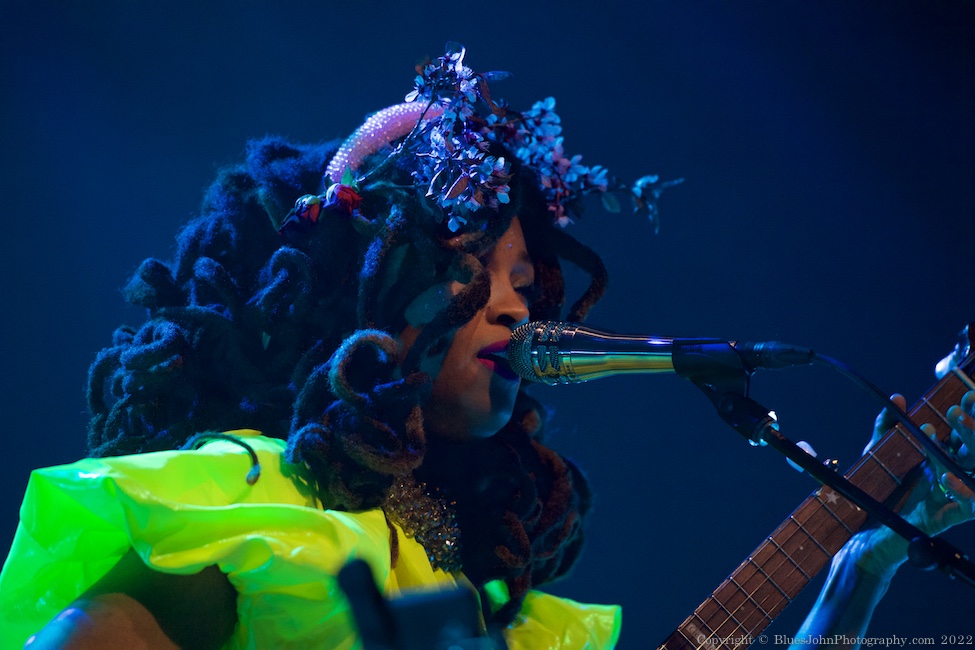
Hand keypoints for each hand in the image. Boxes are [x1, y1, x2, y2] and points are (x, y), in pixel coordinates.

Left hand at [854, 391, 974, 574]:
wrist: (869, 531)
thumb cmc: (879, 491)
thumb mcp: (878, 453)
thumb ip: (886, 427)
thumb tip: (897, 399)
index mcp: (943, 459)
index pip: (963, 435)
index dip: (970, 414)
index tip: (968, 394)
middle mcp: (952, 476)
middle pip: (973, 450)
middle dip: (971, 426)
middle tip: (960, 406)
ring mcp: (953, 497)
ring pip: (973, 473)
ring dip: (970, 446)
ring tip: (952, 424)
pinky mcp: (946, 517)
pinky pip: (966, 507)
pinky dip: (962, 491)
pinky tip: (945, 475)